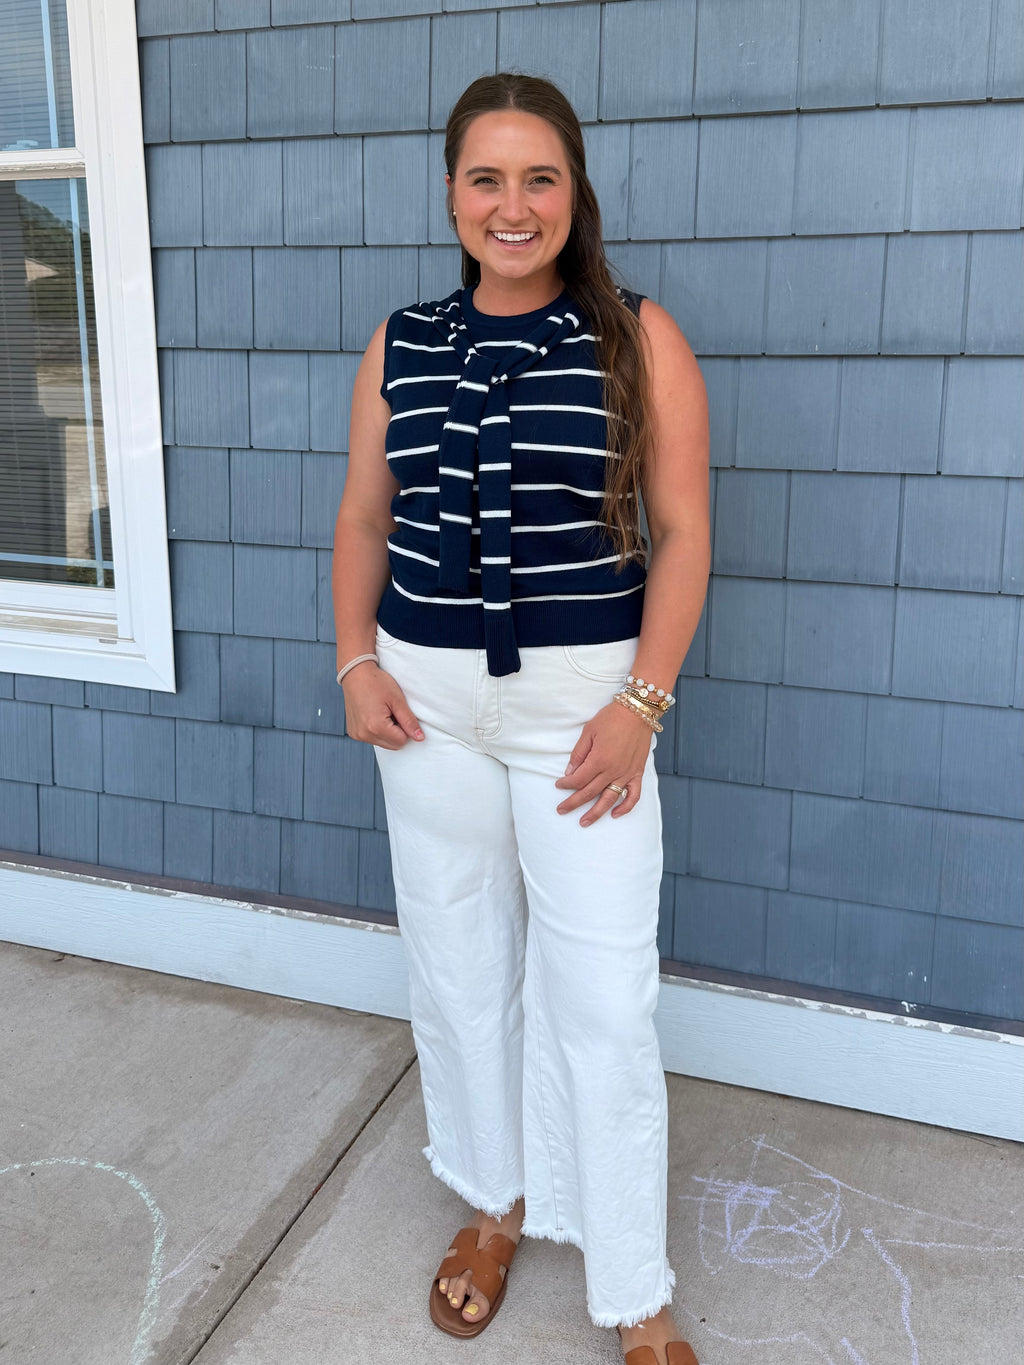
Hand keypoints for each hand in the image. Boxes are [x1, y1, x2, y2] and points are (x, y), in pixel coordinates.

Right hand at [341, 662, 423, 749]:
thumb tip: (419, 737)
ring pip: (384, 743)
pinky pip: (372, 739)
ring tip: (382, 712)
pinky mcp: (353, 733)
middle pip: (393, 745)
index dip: (405, 728)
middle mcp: (364, 734)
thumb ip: (409, 721)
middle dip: (397, 732)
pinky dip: (377, 730)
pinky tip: (374, 715)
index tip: (399, 713)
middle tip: (392, 712)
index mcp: (376, 727)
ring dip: (387, 732)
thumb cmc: (376, 683)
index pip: (402, 741)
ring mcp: (357, 735)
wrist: (355, 674)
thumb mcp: (397, 700)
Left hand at [553, 702, 653, 825]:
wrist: (638, 711)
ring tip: (584, 822)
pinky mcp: (637, 773)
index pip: (578, 779)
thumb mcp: (589, 731)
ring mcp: (626, 773)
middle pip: (589, 792)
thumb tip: (570, 772)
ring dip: (595, 813)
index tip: (559, 785)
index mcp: (598, 759)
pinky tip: (615, 814)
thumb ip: (579, 753)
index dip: (566, 784)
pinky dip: (625, 807)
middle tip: (562, 810)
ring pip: (609, 799)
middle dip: (573, 803)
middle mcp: (612, 770)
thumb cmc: (612, 718)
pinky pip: (633, 795)